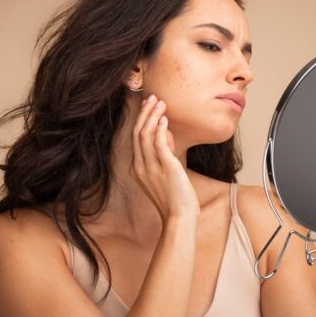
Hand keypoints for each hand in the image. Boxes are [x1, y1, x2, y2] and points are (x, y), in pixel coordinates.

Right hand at [130, 94, 199, 220]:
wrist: (179, 218)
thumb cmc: (176, 199)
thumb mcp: (167, 173)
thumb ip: (165, 153)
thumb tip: (167, 134)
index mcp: (138, 169)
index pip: (136, 138)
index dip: (141, 120)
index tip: (148, 106)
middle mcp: (140, 167)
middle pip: (138, 133)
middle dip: (145, 113)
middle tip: (153, 98)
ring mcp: (151, 168)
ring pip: (146, 135)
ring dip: (153, 116)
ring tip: (161, 103)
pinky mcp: (165, 168)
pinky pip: (158, 143)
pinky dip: (160, 129)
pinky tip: (164, 118)